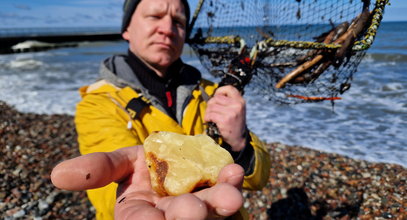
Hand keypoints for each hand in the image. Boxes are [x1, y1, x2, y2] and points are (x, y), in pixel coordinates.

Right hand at [51, 146, 243, 219]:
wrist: (176, 160)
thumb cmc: (146, 167)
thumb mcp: (120, 164)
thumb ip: (97, 168)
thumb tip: (57, 175)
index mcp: (141, 215)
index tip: (154, 219)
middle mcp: (173, 216)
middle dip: (187, 216)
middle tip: (191, 210)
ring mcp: (201, 209)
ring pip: (210, 213)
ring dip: (219, 203)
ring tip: (228, 196)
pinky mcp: (221, 195)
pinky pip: (227, 191)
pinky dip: (231, 182)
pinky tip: (233, 172)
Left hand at [205, 85, 246, 150]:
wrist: (238, 139)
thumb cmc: (234, 124)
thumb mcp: (236, 110)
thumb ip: (229, 102)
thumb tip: (213, 96)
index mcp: (240, 101)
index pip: (229, 88)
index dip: (220, 91)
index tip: (216, 96)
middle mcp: (237, 105)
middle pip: (216, 98)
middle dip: (211, 104)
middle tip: (211, 111)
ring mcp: (231, 112)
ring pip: (212, 106)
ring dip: (208, 112)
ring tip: (210, 117)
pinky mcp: (225, 120)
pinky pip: (210, 114)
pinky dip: (207, 118)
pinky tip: (209, 121)